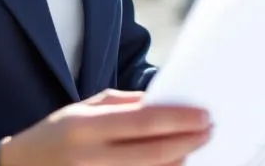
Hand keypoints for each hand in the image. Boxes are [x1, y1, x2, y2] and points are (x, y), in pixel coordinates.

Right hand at [0, 89, 211, 165]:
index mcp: (85, 126)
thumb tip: (163, 104)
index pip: (143, 121)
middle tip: (209, 131)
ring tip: (194, 150)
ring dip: (178, 164)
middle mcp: (90, 157)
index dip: (178, 119)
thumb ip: (122, 106)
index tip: (204, 116)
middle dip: (187, 142)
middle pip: (152, 153)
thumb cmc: (55, 135)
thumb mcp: (82, 111)